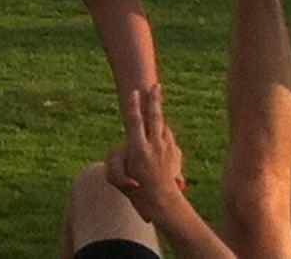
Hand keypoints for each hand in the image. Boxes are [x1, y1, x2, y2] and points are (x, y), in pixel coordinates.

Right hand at [104, 86, 186, 222]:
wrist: (163, 204)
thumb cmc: (136, 191)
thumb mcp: (118, 177)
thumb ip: (115, 161)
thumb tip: (122, 147)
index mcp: (138, 149)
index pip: (135, 121)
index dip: (133, 106)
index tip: (133, 92)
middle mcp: (154, 145)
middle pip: (154, 117)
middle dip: (154, 99)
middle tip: (155, 85)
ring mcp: (166, 149)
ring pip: (163, 125)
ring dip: (159, 113)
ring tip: (157, 98)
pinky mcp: (174, 153)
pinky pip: (168, 137)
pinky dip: (164, 132)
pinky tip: (161, 132)